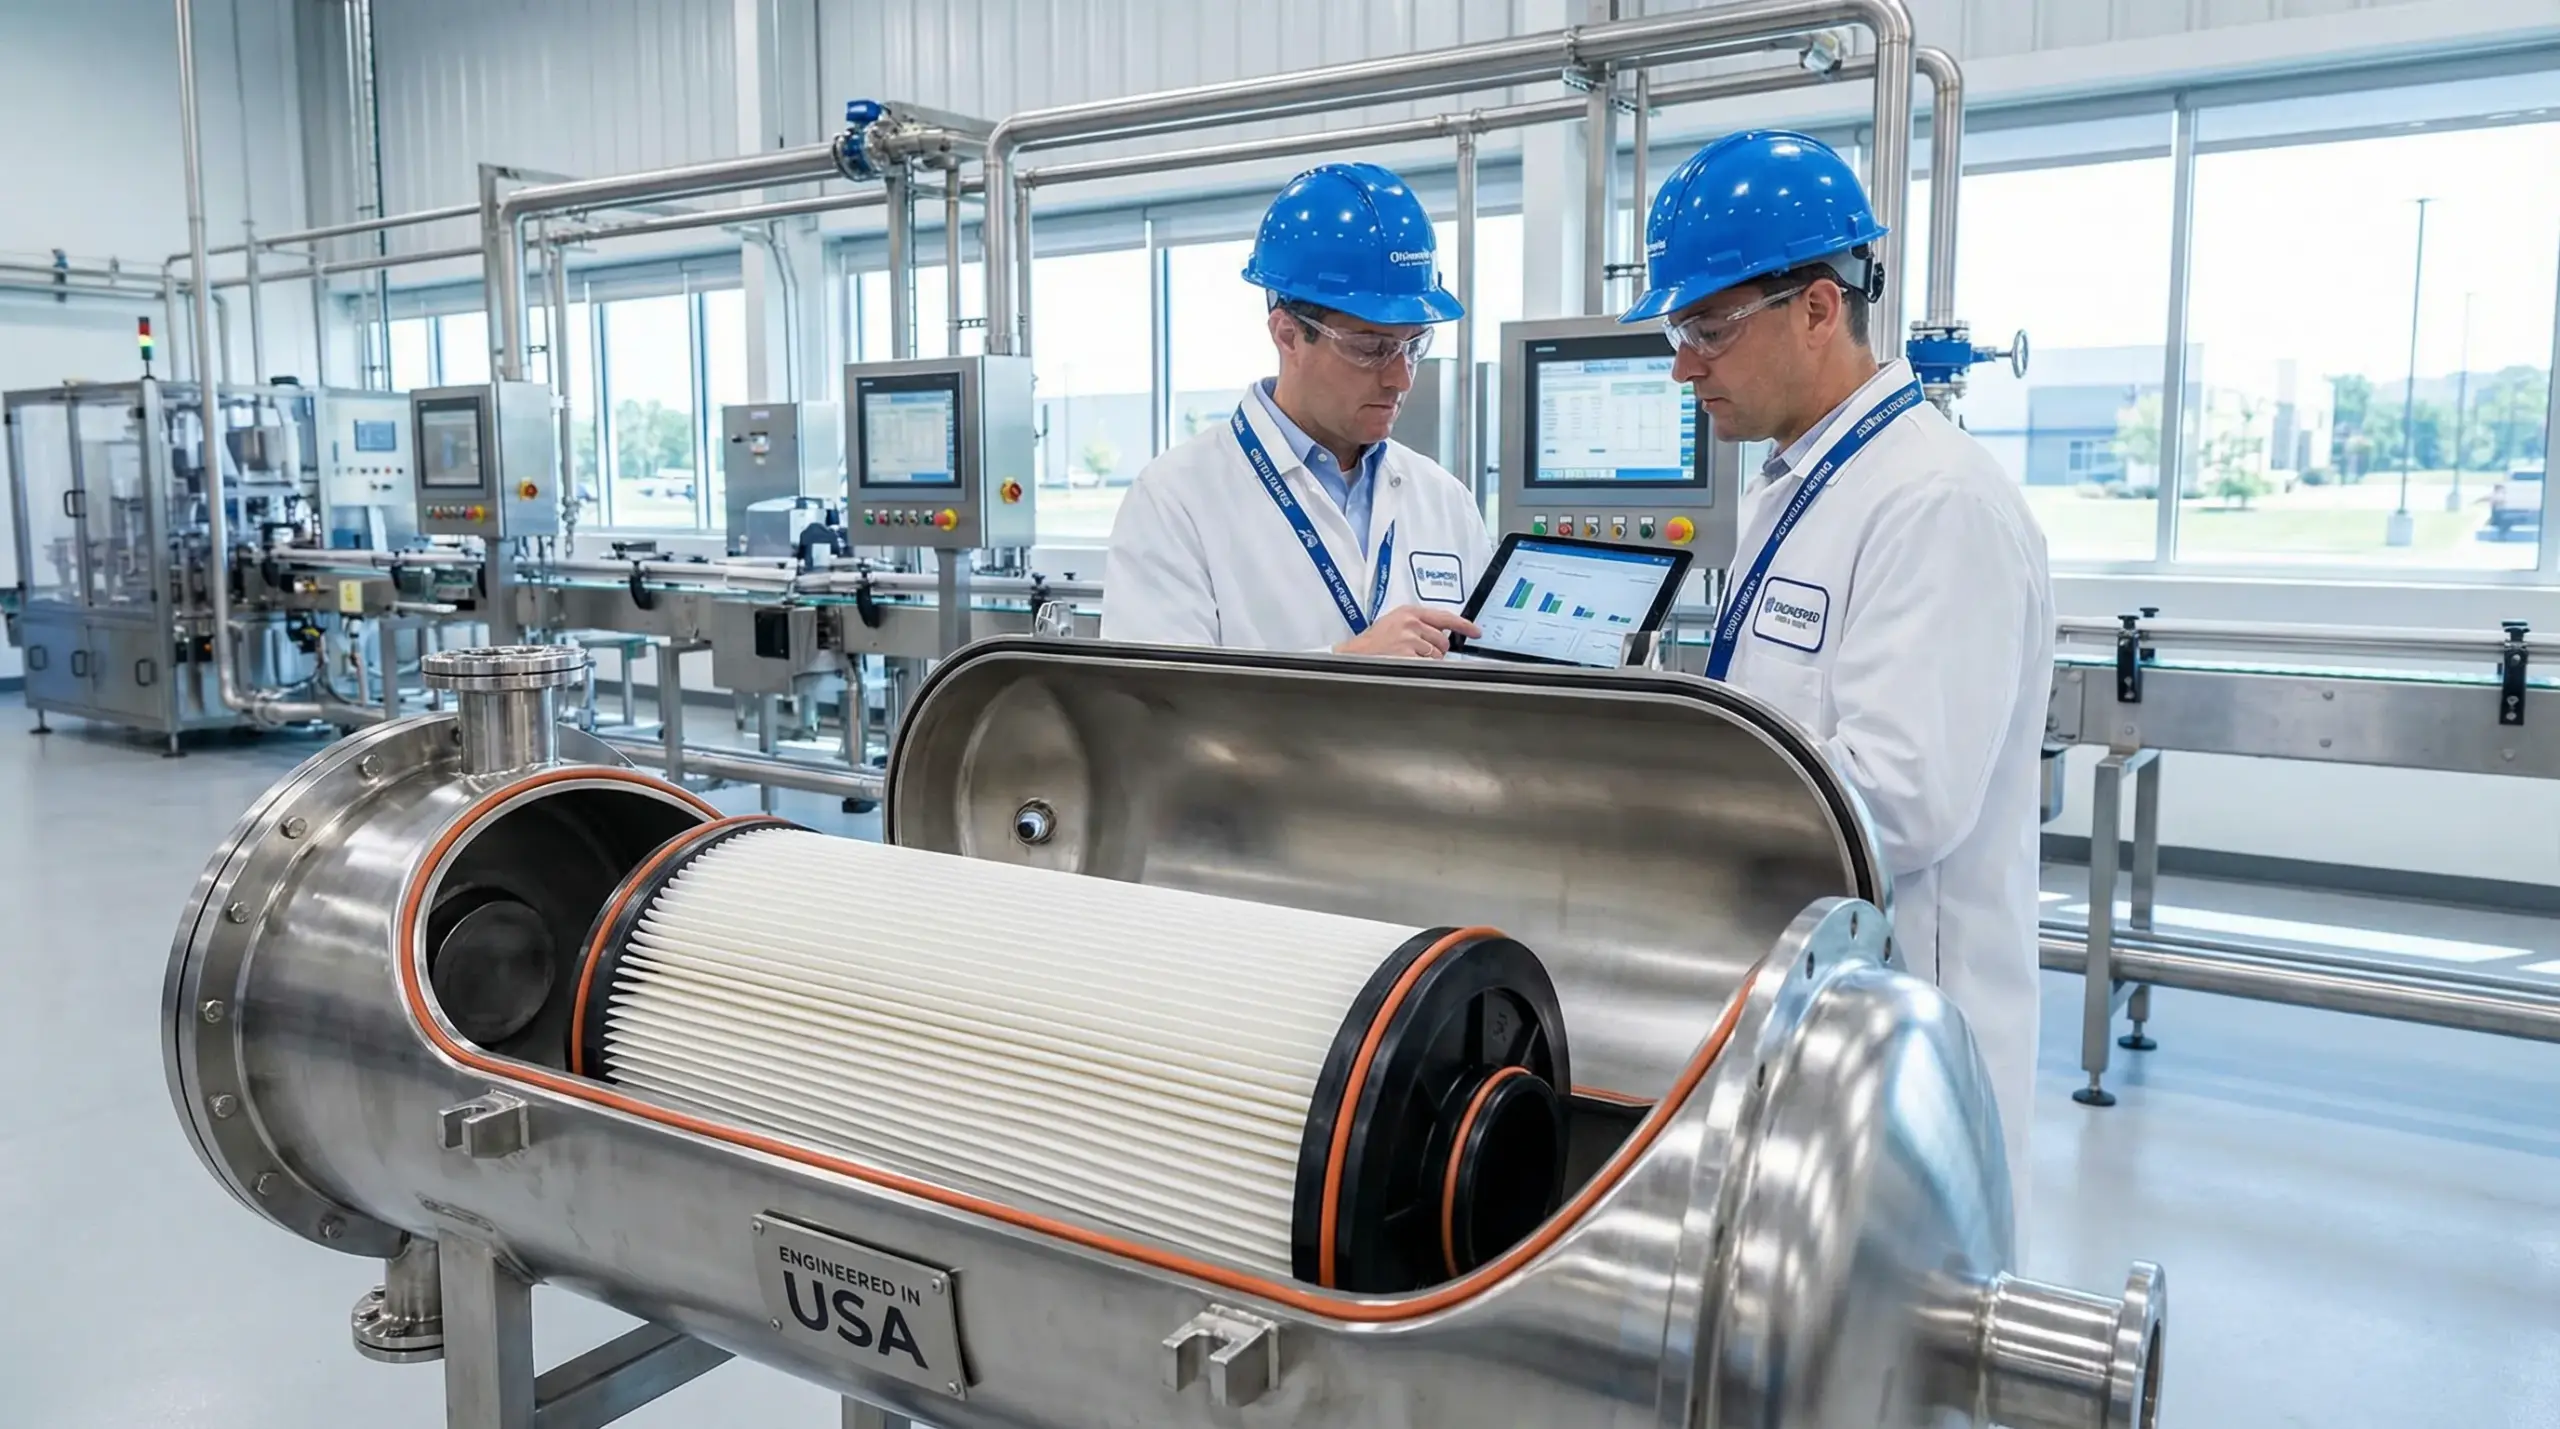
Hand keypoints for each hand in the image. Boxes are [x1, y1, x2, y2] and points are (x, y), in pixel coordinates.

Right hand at [1335, 605, 1481, 658]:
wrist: (1355, 653)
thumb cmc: (1373, 641)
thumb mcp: (1395, 622)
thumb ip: (1418, 624)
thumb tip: (1441, 633)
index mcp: (1410, 612)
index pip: (1445, 617)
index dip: (1464, 625)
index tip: (1476, 631)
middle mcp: (1411, 623)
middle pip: (1442, 641)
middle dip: (1436, 650)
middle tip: (1418, 653)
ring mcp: (1410, 639)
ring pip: (1436, 655)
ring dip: (1427, 661)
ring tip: (1407, 658)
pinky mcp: (1407, 655)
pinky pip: (1427, 665)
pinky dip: (1420, 668)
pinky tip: (1405, 664)